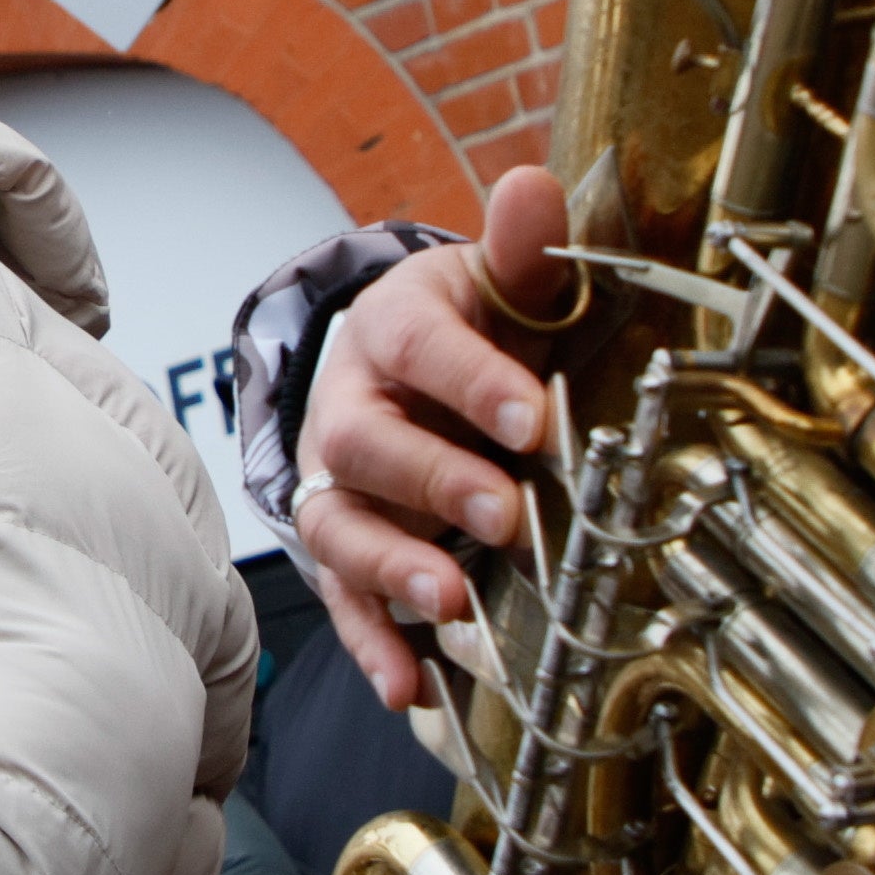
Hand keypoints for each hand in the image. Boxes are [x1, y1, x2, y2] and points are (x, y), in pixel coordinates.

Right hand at [290, 165, 569, 712]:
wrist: (414, 372)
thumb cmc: (471, 329)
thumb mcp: (499, 282)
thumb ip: (521, 248)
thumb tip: (532, 188)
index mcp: (392, 328)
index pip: (420, 345)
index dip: (472, 380)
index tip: (535, 415)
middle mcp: (349, 407)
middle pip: (366, 444)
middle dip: (434, 482)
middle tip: (504, 512)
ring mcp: (340, 485)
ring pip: (340, 526)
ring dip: (390, 568)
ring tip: (449, 603)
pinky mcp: (346, 549)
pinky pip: (345, 600)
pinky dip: (373, 645)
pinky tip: (410, 687)